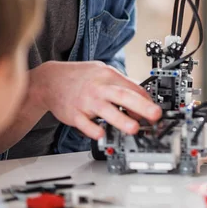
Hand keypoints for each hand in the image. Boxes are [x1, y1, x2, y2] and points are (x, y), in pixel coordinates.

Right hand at [30, 61, 161, 139]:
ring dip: (121, 120)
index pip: (133, 87)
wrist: (50, 80)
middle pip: (123, 95)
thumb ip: (121, 84)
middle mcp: (99, 88)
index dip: (146, 99)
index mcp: (108, 76)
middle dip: (141, 106)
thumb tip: (142, 96)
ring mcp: (86, 102)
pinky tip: (101, 134)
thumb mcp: (103, 72)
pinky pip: (85, 124)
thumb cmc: (81, 77)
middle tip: (155, 115)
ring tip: (134, 129)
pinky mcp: (74, 114)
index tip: (156, 110)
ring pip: (105, 110)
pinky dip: (93, 129)